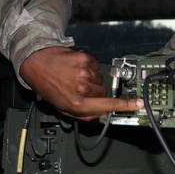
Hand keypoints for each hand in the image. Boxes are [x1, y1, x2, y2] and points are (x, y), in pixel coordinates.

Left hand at [20, 46, 142, 120]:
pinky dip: (88, 67)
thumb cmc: (48, 86)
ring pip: (99, 79)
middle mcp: (82, 88)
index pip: (108, 106)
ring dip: (90, 79)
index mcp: (77, 104)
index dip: (125, 106)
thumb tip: (102, 114)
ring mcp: (84, 72)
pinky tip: (76, 68)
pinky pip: (95, 65)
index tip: (138, 104)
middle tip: (80, 89)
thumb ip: (84, 114)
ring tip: (74, 77)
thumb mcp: (62, 108)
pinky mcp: (84, 58)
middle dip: (96, 93)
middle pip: (104, 92)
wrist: (36, 63)